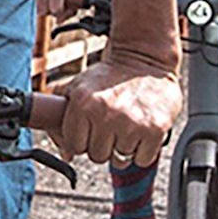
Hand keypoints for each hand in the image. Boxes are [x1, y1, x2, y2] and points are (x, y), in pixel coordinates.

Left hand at [51, 51, 181, 170]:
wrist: (145, 58)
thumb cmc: (109, 76)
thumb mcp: (79, 87)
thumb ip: (62, 120)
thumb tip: (65, 155)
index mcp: (83, 103)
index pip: (75, 146)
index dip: (83, 141)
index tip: (91, 130)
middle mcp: (105, 114)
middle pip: (97, 156)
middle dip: (103, 145)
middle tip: (111, 126)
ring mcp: (131, 123)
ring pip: (119, 160)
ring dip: (123, 148)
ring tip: (127, 126)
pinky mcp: (155, 129)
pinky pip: (142, 160)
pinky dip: (143, 151)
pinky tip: (142, 131)